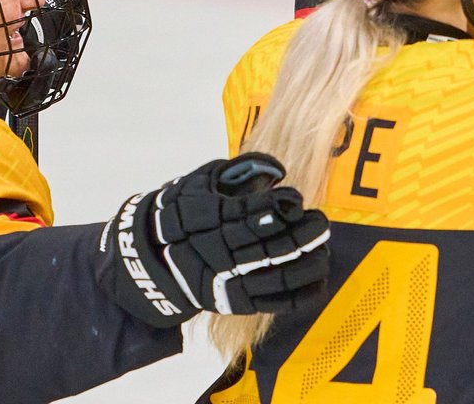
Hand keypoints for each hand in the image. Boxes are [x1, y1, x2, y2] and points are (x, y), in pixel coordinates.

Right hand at [98, 153, 330, 325]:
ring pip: (277, 276)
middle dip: (302, 234)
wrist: (149, 259)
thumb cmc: (182, 211)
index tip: (296, 199)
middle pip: (270, 246)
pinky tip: (320, 280)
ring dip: (307, 263)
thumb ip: (237, 170)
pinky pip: (272, 303)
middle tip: (321, 222)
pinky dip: (300, 295)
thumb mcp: (200, 181)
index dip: (277, 206)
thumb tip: (277, 169)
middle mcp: (218, 253)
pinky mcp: (232, 302)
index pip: (249, 214)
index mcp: (209, 220)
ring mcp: (227, 281)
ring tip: (324, 248)